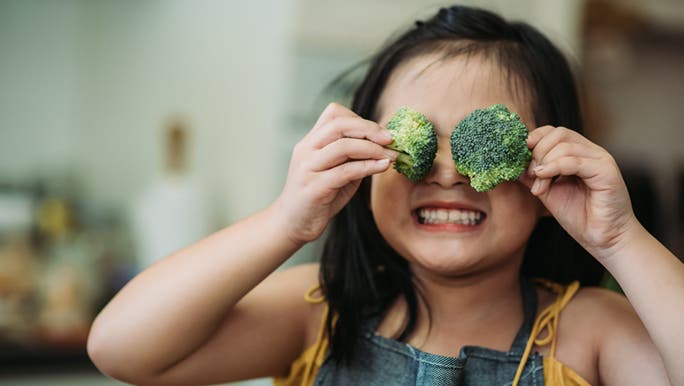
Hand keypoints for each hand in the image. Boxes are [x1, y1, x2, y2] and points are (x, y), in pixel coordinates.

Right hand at [275, 103, 395, 244]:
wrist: (293, 224)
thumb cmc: (319, 196)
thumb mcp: (336, 171)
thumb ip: (353, 156)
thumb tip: (384, 145)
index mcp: (310, 142)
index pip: (334, 114)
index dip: (360, 119)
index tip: (380, 132)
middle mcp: (306, 150)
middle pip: (339, 124)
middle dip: (369, 129)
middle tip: (391, 139)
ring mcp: (308, 168)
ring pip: (343, 146)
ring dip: (373, 149)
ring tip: (391, 156)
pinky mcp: (314, 188)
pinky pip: (346, 171)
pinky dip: (369, 166)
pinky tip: (383, 167)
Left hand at [525, 126, 638, 261]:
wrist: (603, 238)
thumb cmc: (579, 216)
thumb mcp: (547, 191)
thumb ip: (533, 175)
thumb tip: (511, 163)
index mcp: (579, 153)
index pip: (554, 132)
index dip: (535, 138)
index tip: (520, 154)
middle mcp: (591, 152)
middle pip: (559, 134)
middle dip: (538, 151)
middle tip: (531, 174)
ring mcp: (600, 159)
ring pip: (565, 146)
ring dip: (544, 164)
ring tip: (538, 186)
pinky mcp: (606, 171)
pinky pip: (575, 161)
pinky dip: (554, 167)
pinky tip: (543, 178)